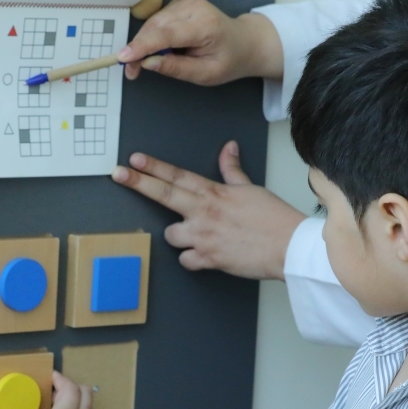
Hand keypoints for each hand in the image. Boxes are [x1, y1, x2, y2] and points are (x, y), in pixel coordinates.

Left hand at [112, 141, 305, 280]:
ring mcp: (205, 236)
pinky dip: (192, 259)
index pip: (178, 175)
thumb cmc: (274, 219)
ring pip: (171, 234)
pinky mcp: (209, 259)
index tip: (134, 159)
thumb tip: (228, 148)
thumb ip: (233, 171)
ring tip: (194, 235)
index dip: (154, 166)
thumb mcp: (252, 188)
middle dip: (138, 183)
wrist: (289, 247)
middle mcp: (205, 212)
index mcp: (214, 193)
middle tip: (118, 174)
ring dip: (177, 235)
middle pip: (164, 195)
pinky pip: (186, 260)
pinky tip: (203, 256)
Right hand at [116, 0, 283, 83]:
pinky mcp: (180, 3)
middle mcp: (194, 8)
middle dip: (138, 48)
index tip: (123, 57)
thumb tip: (148, 63)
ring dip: (143, 43)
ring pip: (153, 22)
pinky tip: (159, 48)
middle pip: (155, 26)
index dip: (142, 46)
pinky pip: (158, 20)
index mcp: (205, 26)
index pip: (167, 34)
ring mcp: (187, 2)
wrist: (243, 42)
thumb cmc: (228, 60)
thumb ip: (176, 68)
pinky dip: (152, 35)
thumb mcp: (205, 74)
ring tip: (143, 62)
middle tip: (131, 71)